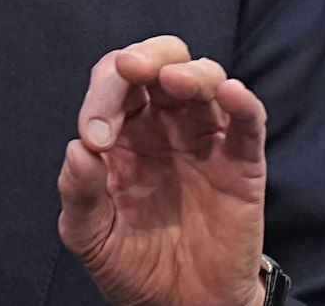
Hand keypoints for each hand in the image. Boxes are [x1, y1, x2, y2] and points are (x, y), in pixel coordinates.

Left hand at [57, 35, 269, 305]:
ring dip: (190, 72)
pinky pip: (248, 123)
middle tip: (130, 70)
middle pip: (160, 62)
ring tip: (173, 80)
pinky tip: (230, 92)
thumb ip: (79, 194)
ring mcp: (205, 140)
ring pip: (206, 80)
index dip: (102, 95)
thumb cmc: (134, 267)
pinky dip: (242, 102)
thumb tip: (76, 149)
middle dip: (144, 57)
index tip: (95, 137)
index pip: (113, 84)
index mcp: (122, 133)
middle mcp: (164, 126)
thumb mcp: (90, 237)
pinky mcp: (241, 163)